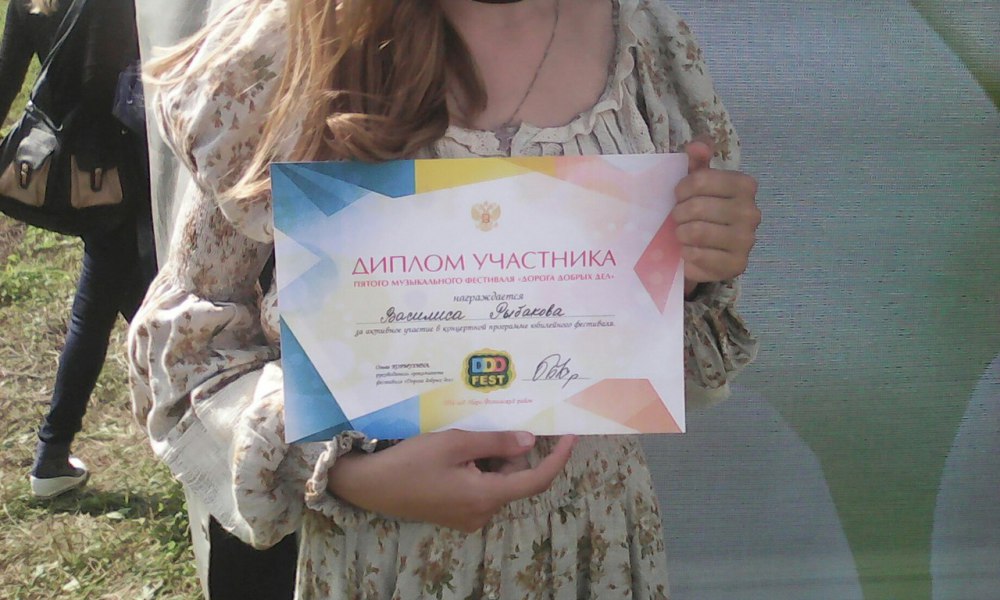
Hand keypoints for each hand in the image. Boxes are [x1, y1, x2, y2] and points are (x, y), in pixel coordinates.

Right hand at [327, 430, 576, 532]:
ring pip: (496, 482)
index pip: (536, 480)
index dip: (557, 459)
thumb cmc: (412, 461)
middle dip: (509, 451)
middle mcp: (482, 513)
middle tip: (491, 423)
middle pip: (513, 478)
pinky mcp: (455, 513)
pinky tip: (457, 452)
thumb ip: (495, 442)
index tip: (571, 437)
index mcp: (487, 496)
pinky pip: (479, 488)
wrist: (370, 486)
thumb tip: (530, 441)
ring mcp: (468, 516)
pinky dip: (478, 469)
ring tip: (465, 437)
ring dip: (491, 459)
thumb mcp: (456, 443)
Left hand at [673, 139, 760, 293]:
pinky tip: (689, 251)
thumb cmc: (701, 211)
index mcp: (745, 185)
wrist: (707, 251)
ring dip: (681, 234)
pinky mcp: (736, 264)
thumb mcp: (697, 184)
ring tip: (682, 234)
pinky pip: (698, 256)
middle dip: (679, 214)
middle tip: (678, 219)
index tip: (678, 196)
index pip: (700, 180)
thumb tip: (697, 146)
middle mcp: (751, 212)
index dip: (681, 189)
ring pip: (696, 232)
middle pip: (696, 207)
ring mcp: (746, 240)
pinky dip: (686, 254)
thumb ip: (698, 161)